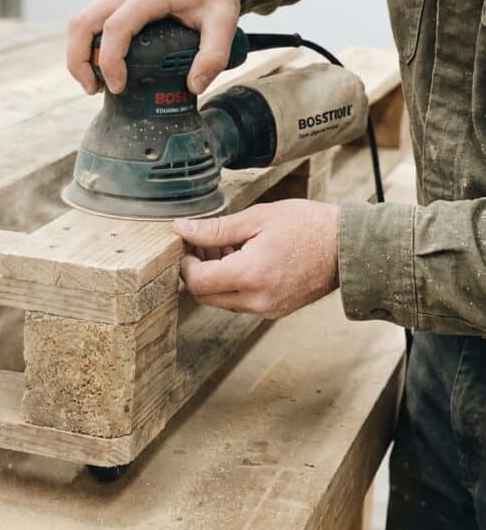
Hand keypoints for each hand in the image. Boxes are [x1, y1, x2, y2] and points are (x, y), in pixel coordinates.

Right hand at [67, 0, 240, 95]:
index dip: (110, 61)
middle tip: (93, 89)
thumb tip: (195, 86)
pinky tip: (103, 65)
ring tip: (95, 83)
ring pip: (80, 22)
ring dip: (79, 54)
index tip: (118, 86)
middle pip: (82, 23)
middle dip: (79, 61)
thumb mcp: (224, 18)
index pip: (115, 28)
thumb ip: (214, 53)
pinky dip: (88, 45)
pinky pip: (89, 20)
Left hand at [174, 200, 339, 318]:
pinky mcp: (276, 311)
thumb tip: (183, 229)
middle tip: (206, 245)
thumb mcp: (257, 218)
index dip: (185, 264)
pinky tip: (246, 260)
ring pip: (222, 302)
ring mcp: (268, 309)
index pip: (197, 282)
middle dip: (198, 271)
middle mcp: (257, 300)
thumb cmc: (307, 226)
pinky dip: (235, 285)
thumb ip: (216, 228)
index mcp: (250, 275)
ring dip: (216, 279)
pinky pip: (242, 303)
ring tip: (230, 248)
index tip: (189, 245)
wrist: (347, 247)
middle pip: (205, 297)